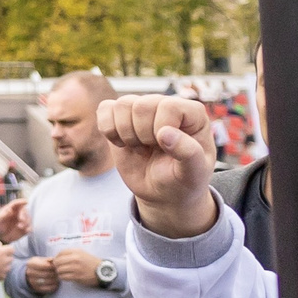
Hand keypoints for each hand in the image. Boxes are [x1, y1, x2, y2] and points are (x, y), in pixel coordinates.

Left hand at [0, 200, 31, 241]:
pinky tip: (26, 231)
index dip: (21, 201)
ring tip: (19, 227)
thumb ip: (3, 215)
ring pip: (28, 219)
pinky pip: (30, 227)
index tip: (26, 201)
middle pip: (24, 210)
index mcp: (11, 209)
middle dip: (24, 214)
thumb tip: (9, 210)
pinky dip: (29, 228)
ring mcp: (22, 221)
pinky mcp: (25, 228)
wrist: (0, 237)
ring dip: (26, 222)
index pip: (16, 203)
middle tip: (21, 220)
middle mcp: (18, 214)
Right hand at [0, 241, 14, 279]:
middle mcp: (6, 260)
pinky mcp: (2, 276)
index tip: (2, 250)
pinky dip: (0, 273)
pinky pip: (4, 274)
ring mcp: (5, 269)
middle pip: (10, 258)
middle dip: (6, 258)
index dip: (7, 250)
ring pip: (8, 266)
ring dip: (4, 266)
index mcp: (4, 251)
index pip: (11, 249)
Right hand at [25, 256, 59, 294]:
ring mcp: (32, 281)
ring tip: (58, 277)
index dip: (52, 266)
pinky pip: (48, 288)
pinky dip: (54, 286)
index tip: (56, 266)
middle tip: (59, 272)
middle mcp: (29, 273)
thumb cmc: (40, 265)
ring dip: (55, 279)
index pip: (44, 266)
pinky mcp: (37, 288)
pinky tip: (56, 282)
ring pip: (48, 281)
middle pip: (46, 274)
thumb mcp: (43, 260)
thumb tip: (55, 261)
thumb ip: (49, 260)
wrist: (33, 274)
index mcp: (30, 263)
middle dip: (54, 273)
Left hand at [50, 247, 101, 286]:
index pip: (60, 253)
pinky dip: (63, 277)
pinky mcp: (77, 276)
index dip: (56, 257)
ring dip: (59, 272)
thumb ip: (69, 254)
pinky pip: (64, 277)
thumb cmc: (89, 262)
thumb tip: (54, 258)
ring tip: (63, 273)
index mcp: (77, 252)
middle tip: (59, 268)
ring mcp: (76, 268)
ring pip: (59, 270)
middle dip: (56, 265)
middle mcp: (76, 259)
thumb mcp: (81, 253)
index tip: (57, 261)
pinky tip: (66, 276)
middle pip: (58, 261)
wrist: (102, 271)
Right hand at [98, 95, 218, 237]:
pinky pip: (105, 108)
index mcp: (192, 113)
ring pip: (122, 104)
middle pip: (141, 105)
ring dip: (125, 132)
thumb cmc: (182, 180)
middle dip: (141, 134)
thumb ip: (188, 152)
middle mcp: (167, 106)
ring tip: (138, 147)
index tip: (166, 148)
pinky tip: (121, 144)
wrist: (161, 192)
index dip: (161, 129)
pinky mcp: (121, 118)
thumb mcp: (193, 172)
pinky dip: (108, 129)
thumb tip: (164, 133)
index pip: (168, 106)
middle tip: (150, 150)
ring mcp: (143, 111)